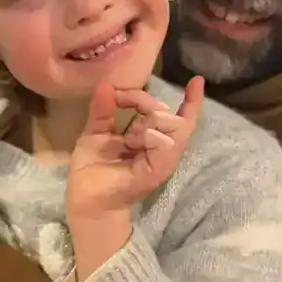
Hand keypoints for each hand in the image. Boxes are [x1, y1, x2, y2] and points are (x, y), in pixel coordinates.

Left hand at [68, 76, 204, 217]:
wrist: (85, 200)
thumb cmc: (91, 170)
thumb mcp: (96, 133)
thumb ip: (103, 110)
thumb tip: (106, 84)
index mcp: (149, 139)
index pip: (176, 116)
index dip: (190, 101)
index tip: (196, 81)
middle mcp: (160, 149)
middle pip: (169, 114)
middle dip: (146, 100)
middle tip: (122, 99)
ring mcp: (162, 160)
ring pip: (175, 126)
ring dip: (151, 116)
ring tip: (128, 131)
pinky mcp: (159, 169)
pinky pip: (167, 144)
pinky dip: (152, 134)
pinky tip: (133, 138)